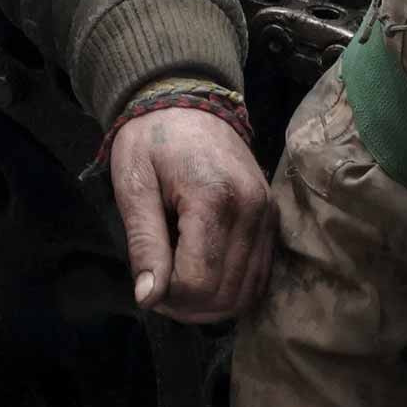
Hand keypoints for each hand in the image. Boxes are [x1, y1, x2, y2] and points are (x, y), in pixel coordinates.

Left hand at [108, 105, 272, 322]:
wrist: (187, 100)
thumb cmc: (152, 140)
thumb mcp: (134, 185)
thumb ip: (144, 242)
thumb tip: (149, 298)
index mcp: (214, 197)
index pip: (197, 282)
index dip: (167, 297)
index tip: (146, 283)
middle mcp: (251, 208)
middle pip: (225, 293)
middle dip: (188, 305)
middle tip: (160, 288)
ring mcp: (267, 214)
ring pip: (247, 292)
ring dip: (210, 303)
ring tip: (180, 284)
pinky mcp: (272, 218)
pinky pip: (259, 275)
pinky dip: (232, 288)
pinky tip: (205, 274)